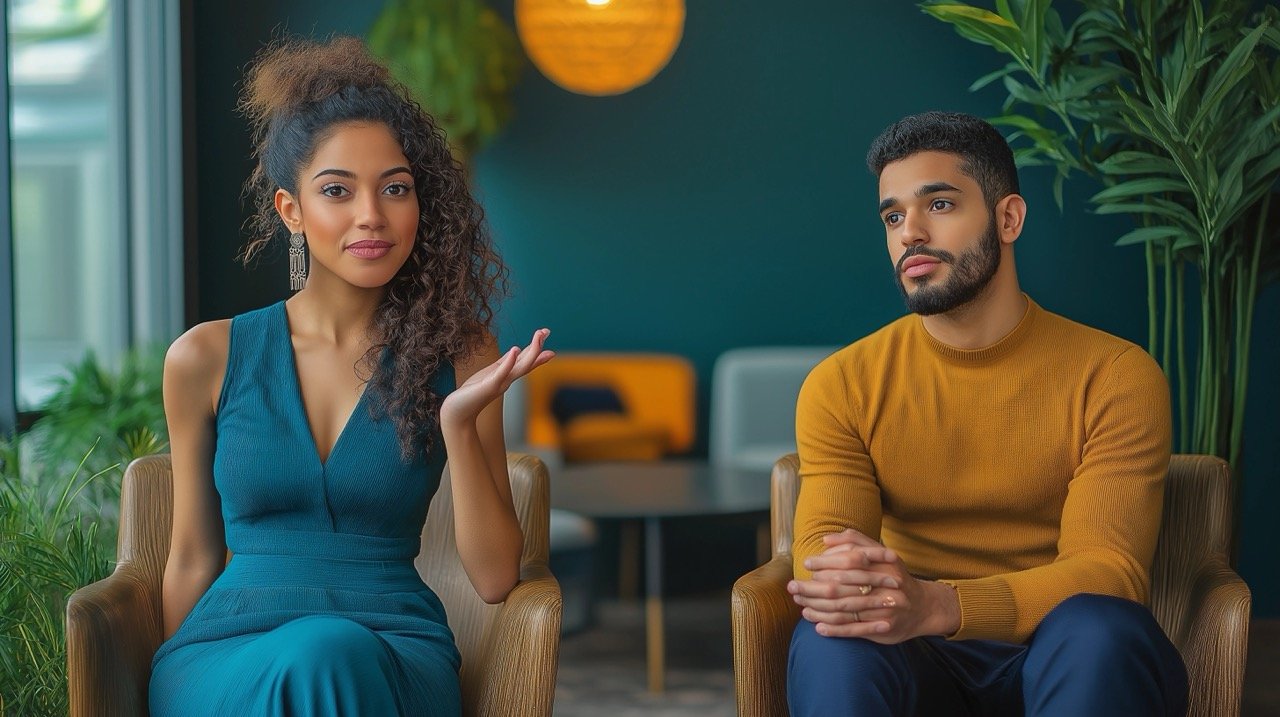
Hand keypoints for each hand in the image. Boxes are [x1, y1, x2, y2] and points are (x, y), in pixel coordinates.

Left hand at [440, 329, 553, 429]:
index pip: (526, 362)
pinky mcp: (488, 386)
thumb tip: (515, 352)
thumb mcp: (490, 374)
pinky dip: (509, 362)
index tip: (549, 340)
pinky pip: (501, 373)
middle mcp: (507, 380)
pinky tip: (514, 350)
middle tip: (546, 331)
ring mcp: (499, 384)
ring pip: (520, 367)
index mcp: (507, 376)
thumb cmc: (472, 393)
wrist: (457, 412)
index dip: (538, 352)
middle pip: (527, 362)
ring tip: (538, 337)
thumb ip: (503, 364)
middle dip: (537, 347)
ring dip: (531, 352)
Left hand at [788, 528, 958, 643]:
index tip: (806, 563)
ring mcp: (886, 608)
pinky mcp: (885, 628)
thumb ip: (856, 541)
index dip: (824, 561)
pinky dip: (835, 630)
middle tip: (793, 588)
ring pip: (845, 609)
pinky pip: (855, 629)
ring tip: (801, 607)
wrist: (923, 607)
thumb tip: (826, 539)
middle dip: (813, 588)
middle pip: (842, 586)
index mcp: (884, 563)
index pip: (848, 560)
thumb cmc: (894, 576)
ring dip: (819, 609)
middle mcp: (886, 584)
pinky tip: (818, 627)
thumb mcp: (881, 554)